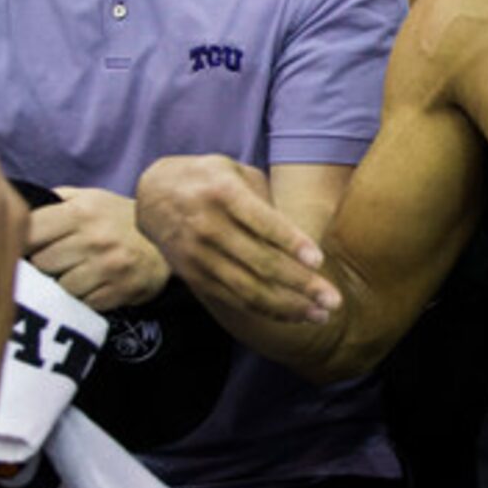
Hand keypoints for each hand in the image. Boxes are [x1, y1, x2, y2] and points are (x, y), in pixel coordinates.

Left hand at [25, 185, 169, 310]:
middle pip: (42, 263)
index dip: (25, 242)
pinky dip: (85, 298)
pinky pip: (84, 303)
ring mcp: (109, 267)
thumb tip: (17, 211)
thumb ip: (56, 201)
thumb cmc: (120, 220)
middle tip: (58, 261)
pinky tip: (95, 285)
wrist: (168, 243)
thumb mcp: (91, 198)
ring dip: (64, 284)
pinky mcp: (121, 291)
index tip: (28, 247)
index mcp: (81, 211)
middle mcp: (94, 238)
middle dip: (46, 264)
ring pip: (61, 286)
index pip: (30, 231)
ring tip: (77, 274)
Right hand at [136, 154, 340, 326]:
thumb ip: (264, 199)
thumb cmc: (210, 179)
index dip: (291, 242)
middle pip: (260, 262)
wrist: (154, 194)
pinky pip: (234, 299)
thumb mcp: (235, 172)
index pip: (262, 222)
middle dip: (301, 285)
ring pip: (248, 289)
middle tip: (334, 301)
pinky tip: (294, 314)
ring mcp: (198, 255)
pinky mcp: (193, 275)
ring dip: (288, 306)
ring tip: (320, 315)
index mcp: (223, 193)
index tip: (319, 261)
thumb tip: (298, 236)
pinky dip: (265, 310)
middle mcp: (207, 225)